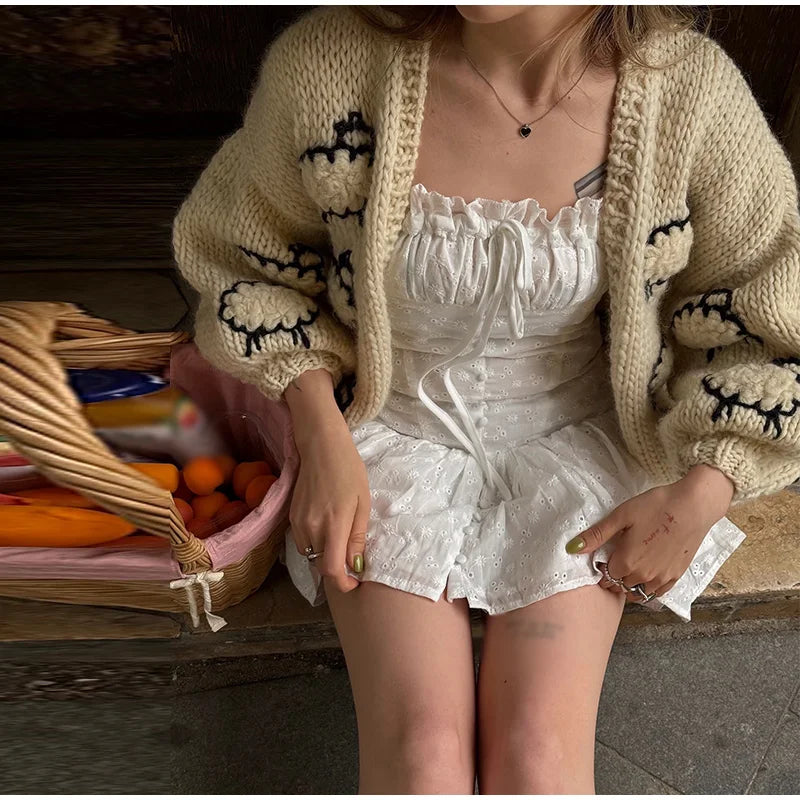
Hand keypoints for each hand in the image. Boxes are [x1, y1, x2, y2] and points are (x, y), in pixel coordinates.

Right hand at [284, 369, 370, 592]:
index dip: (343, 584)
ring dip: (325, 557)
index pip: (331, 570)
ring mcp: (298, 523)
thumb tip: (356, 567)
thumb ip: (357, 538)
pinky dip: (316, 544)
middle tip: (353, 564)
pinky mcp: (291, 517)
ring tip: (341, 543)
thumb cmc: (349, 471)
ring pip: (311, 555)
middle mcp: (311, 528)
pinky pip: (303, 542)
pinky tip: (327, 530)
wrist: (321, 446)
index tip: (355, 584)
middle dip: (337, 571)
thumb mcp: (362, 504)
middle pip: (320, 566)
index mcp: (333, 525)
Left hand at [564, 464, 734, 602]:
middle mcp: (644, 576)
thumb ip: (596, 535)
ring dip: (629, 586)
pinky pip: (658, 593)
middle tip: (612, 564)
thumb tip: (571, 549)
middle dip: (613, 578)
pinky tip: (645, 577)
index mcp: (626, 562)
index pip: (606, 576)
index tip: (601, 559)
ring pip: (638, 593)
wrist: (694, 506)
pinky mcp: (677, 576)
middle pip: (620, 586)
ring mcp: (662, 579)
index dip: (601, 569)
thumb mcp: (621, 517)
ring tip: (627, 570)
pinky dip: (648, 590)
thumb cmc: (655, 507)